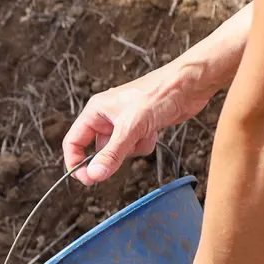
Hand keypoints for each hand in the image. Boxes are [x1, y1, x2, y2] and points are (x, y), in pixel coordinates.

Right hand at [62, 64, 209, 185]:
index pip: (74, 141)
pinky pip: (135, 147)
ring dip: (132, 149)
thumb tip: (94, 175)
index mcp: (95, 111)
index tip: (87, 179)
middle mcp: (106, 117)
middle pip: (98, 149)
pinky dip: (144, 144)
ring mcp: (124, 123)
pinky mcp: (140, 127)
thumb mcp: (130, 127)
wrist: (190, 85)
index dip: (76, 162)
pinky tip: (153, 131)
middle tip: (123, 155)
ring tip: (144, 133)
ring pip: (118, 151)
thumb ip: (111, 153)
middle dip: (113, 155)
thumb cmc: (158, 94)